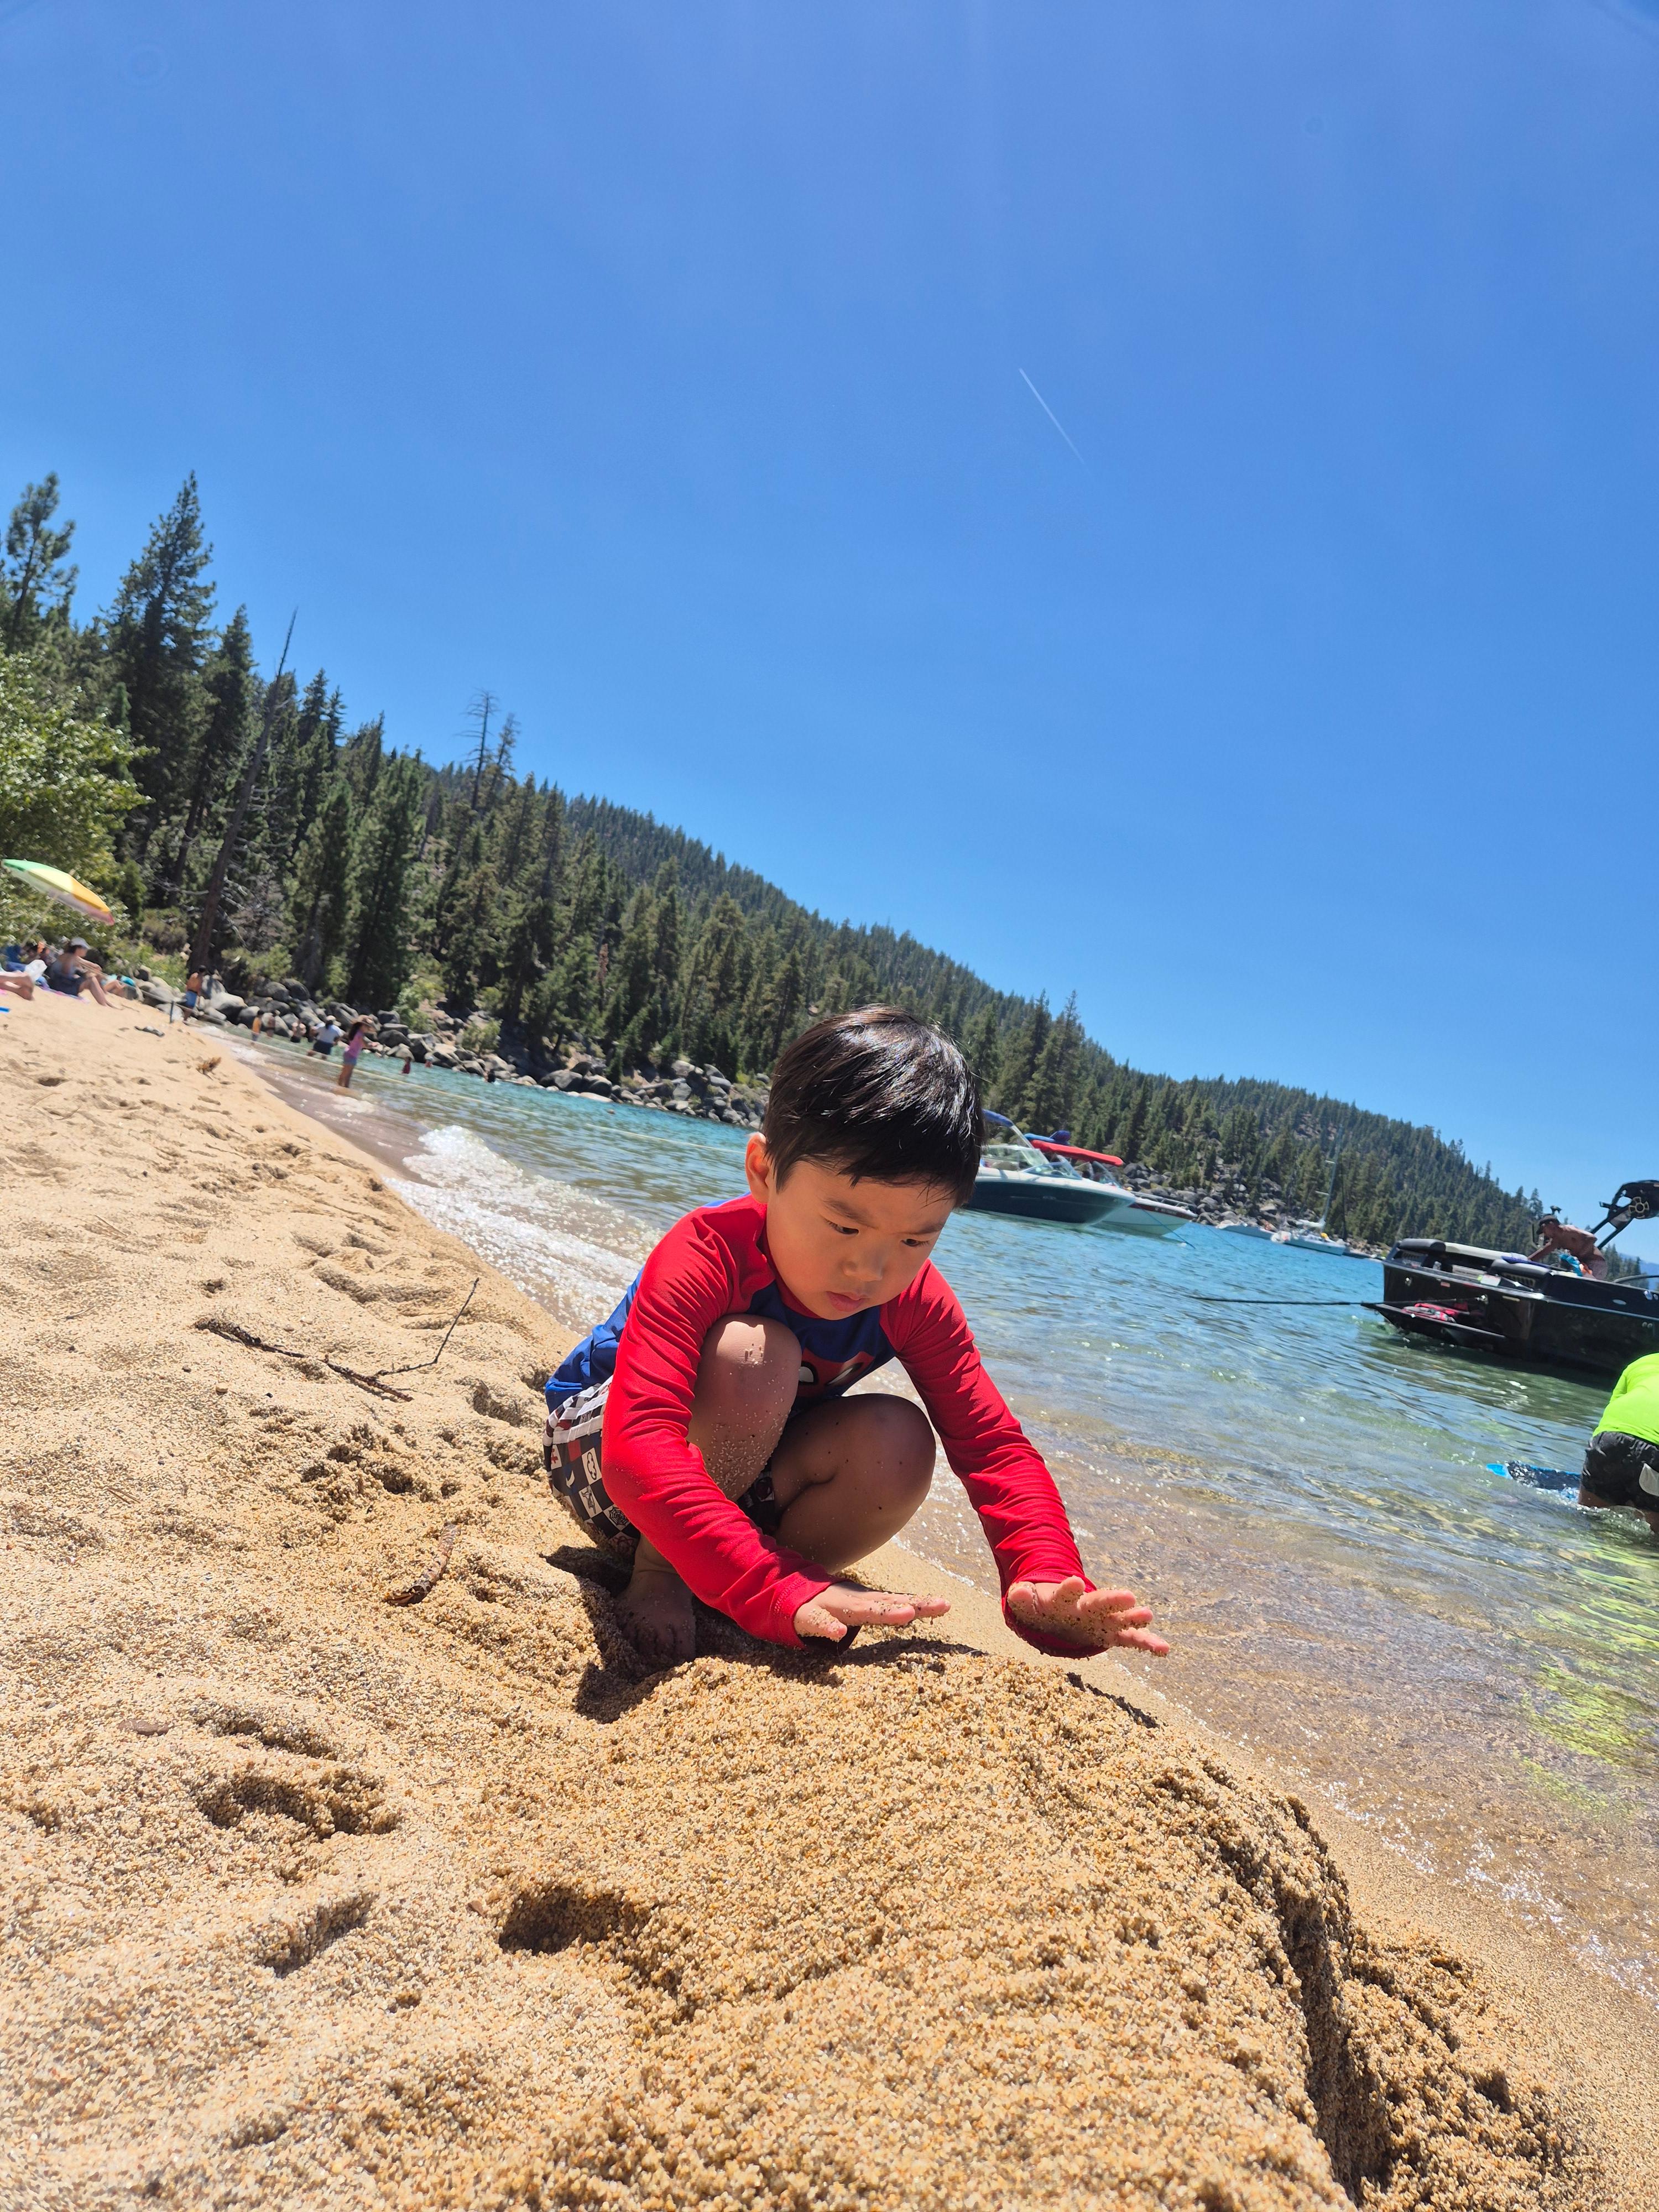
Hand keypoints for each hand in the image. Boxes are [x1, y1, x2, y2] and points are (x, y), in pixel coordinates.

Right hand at [793, 1582, 951, 1641]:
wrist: (785, 1595)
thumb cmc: (830, 1604)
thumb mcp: (859, 1607)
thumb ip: (883, 1609)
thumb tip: (915, 1610)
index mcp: (866, 1601)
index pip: (898, 1601)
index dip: (922, 1603)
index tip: (947, 1605)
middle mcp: (854, 1601)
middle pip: (888, 1603)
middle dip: (912, 1605)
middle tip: (940, 1605)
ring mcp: (833, 1606)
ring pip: (860, 1610)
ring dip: (883, 1612)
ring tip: (906, 1614)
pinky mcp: (810, 1616)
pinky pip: (820, 1623)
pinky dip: (829, 1627)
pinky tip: (838, 1633)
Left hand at [1006, 1575, 1168, 1655]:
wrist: (1057, 1612)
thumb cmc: (1042, 1607)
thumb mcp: (1028, 1602)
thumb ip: (1022, 1597)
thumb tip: (1016, 1591)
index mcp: (1065, 1598)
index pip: (1066, 1592)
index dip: (1068, 1588)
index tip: (1073, 1581)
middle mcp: (1088, 1606)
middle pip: (1099, 1602)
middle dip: (1111, 1600)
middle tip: (1128, 1595)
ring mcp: (1102, 1619)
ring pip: (1119, 1617)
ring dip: (1132, 1616)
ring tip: (1147, 1614)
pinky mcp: (1111, 1634)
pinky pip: (1131, 1640)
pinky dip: (1147, 1643)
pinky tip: (1165, 1649)